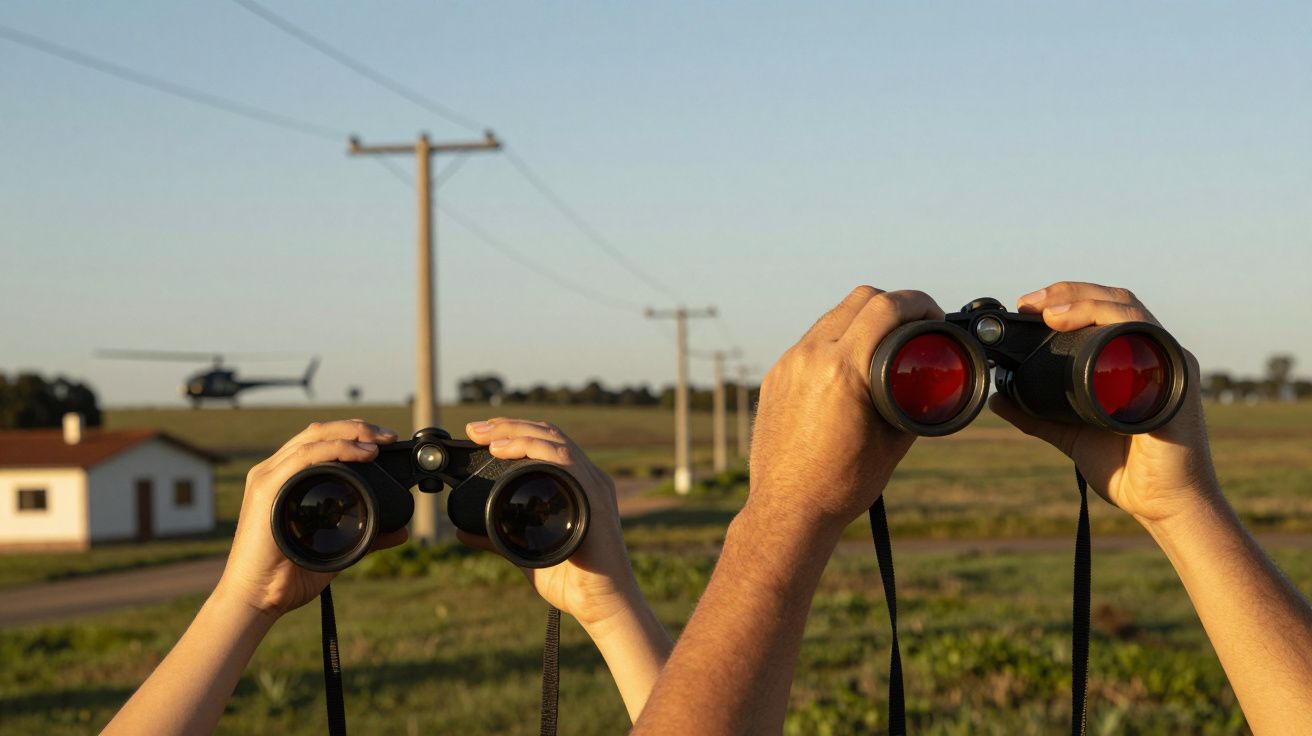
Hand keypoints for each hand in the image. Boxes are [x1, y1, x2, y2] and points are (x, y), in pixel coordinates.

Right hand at [218, 419, 407, 617]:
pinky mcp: (267, 488)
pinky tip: (361, 453)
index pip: (320, 442)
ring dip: (351, 433)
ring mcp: (268, 478)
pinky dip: (336, 449)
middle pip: (318, 432)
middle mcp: (274, 472)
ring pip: (312, 437)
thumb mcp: (337, 548)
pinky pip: (304, 456)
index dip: (353, 434)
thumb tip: (401, 532)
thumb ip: (368, 538)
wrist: (257, 598)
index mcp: (286, 481)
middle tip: (388, 437)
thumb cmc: (287, 576)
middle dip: (357, 428)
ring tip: (379, 442)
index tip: (384, 442)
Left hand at [463, 418, 640, 630]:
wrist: (601, 604)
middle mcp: (588, 478)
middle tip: (474, 428)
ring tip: (486, 435)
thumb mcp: (523, 552)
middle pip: (548, 434)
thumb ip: (496, 539)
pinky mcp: (593, 496)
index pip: (546, 444)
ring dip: (516, 431)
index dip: (514, 433)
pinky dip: (532, 448)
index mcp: (575, 485)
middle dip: (509, 425)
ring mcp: (593, 485)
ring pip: (554, 440)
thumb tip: (462, 532)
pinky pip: (564, 460)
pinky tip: (507, 449)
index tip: (480, 434)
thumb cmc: (573, 581)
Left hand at [748, 286, 945, 532]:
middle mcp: (809, 357)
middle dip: (894, 303)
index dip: (920, 302)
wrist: (787, 508)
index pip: (886, 306)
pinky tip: (849, 365)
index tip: (935, 315)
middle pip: (860, 298)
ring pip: (832, 316)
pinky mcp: (775, 376)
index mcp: (842, 368)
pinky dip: (835, 341)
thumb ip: (916, 401)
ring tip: (883, 343)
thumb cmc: (841, 484)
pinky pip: (810, 342)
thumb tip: (934, 383)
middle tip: (915, 325)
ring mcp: (788, 364)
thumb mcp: (894, 440)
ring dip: (862, 320)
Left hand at [990, 281, 1220, 525]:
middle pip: (1115, 300)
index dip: (1065, 298)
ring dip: (1087, 301)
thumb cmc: (1127, 468)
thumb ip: (1035, 414)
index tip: (1025, 305)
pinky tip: (1086, 326)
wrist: (1162, 505)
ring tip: (1049, 311)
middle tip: (1030, 302)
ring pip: (1130, 310)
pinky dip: (1115, 324)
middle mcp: (1153, 354)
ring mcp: (1168, 364)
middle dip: (1069, 292)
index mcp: (1132, 359)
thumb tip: (997, 397)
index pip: (1102, 310)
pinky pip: (1150, 339)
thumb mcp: (1070, 433)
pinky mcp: (1177, 382)